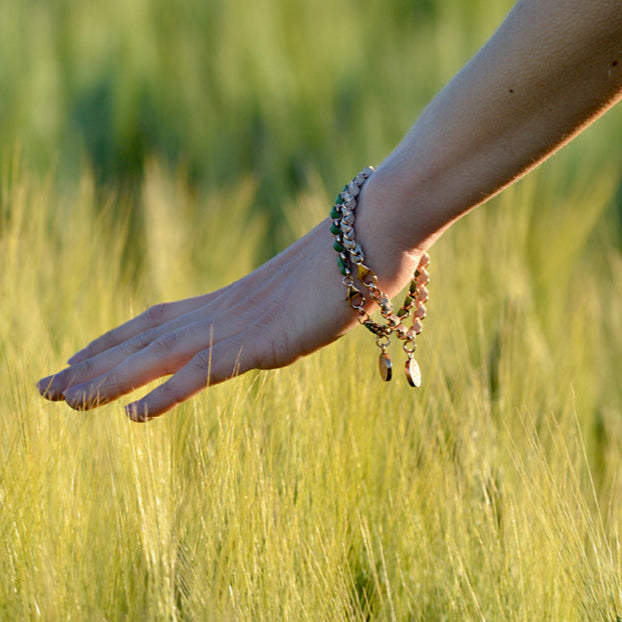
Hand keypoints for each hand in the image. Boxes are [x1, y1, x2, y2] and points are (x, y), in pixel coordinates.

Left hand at [37, 214, 413, 420]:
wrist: (371, 235)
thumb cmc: (348, 258)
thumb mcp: (306, 289)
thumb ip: (286, 304)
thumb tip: (285, 307)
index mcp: (228, 300)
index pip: (157, 320)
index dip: (115, 340)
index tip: (81, 356)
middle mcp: (222, 312)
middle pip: (143, 339)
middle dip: (92, 364)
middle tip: (44, 386)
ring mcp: (238, 327)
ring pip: (158, 357)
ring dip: (109, 379)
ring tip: (62, 398)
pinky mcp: (262, 343)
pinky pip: (203, 372)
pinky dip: (165, 394)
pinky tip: (131, 416)